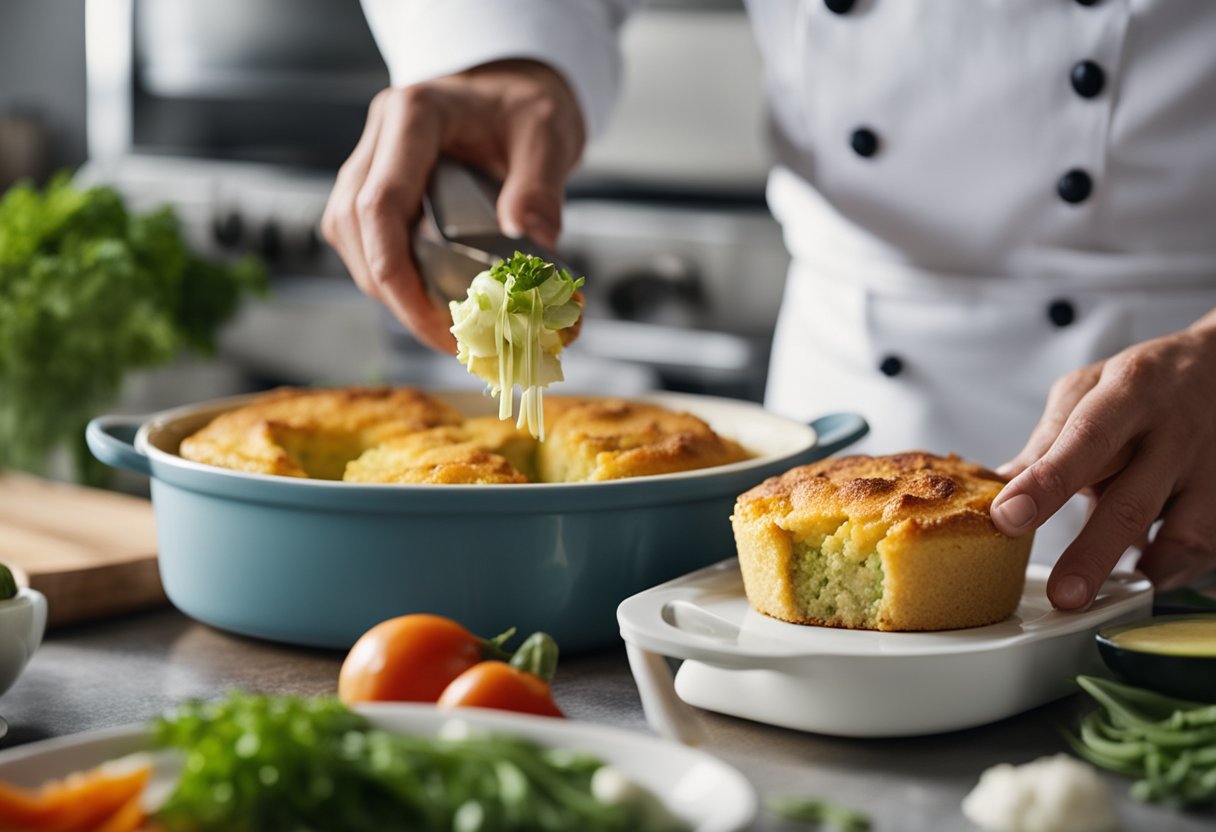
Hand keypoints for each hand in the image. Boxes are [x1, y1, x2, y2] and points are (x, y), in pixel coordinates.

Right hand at [321, 60, 585, 352]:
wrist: (513, 95)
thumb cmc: (525, 108)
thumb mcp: (547, 135)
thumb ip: (540, 186)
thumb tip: (530, 240)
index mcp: (412, 116)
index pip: (379, 204)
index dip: (396, 273)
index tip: (435, 322)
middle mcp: (377, 139)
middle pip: (354, 229)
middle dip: (395, 294)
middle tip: (448, 338)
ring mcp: (368, 165)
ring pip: (350, 242)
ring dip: (389, 291)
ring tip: (444, 328)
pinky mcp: (372, 192)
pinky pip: (366, 244)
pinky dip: (394, 280)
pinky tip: (432, 303)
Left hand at [990, 316, 1215, 608]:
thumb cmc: (1144, 384)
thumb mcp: (1091, 389)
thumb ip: (1050, 439)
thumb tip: (1000, 486)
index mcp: (1129, 394)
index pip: (1083, 441)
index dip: (1046, 483)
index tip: (1007, 518)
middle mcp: (1176, 432)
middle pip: (1133, 502)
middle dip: (1093, 554)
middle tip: (1063, 596)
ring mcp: (1214, 467)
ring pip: (1186, 533)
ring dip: (1146, 571)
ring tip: (1110, 597)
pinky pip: (1209, 544)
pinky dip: (1177, 568)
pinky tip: (1149, 576)